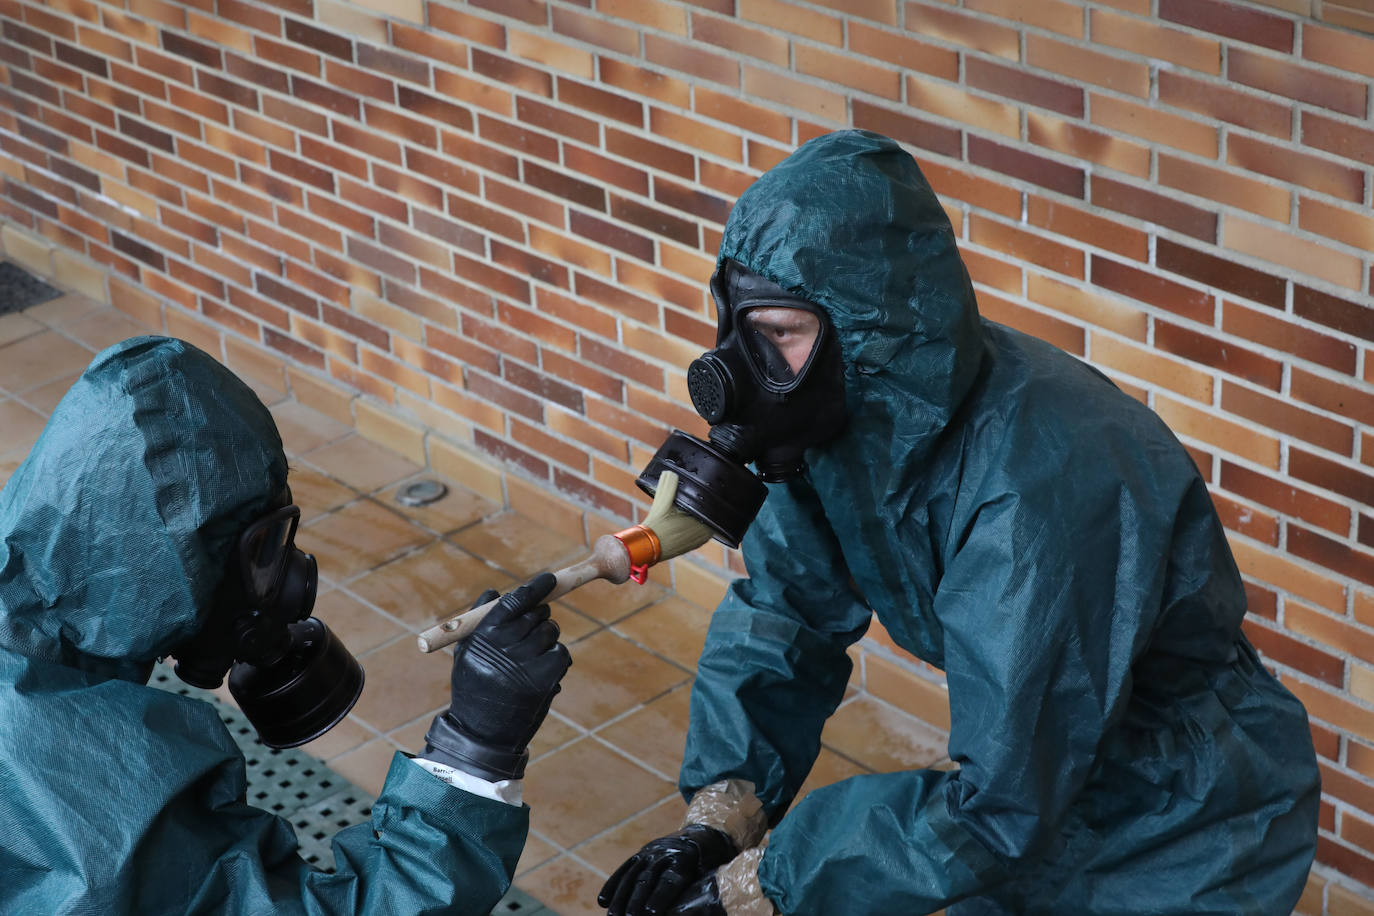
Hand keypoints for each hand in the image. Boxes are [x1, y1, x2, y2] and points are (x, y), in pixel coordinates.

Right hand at [422, 573, 570, 780]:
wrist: (482, 733)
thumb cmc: (474, 687)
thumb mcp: (466, 653)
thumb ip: (481, 621)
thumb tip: (495, 591)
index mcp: (483, 638)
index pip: (514, 602)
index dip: (535, 588)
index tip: (549, 579)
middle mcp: (504, 649)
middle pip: (536, 615)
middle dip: (539, 614)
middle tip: (534, 623)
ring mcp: (525, 665)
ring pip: (550, 632)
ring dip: (546, 636)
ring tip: (531, 653)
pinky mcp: (544, 681)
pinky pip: (560, 652)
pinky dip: (555, 655)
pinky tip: (542, 667)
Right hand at [597, 825, 736, 915]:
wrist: (705, 833)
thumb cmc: (712, 862)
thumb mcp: (712, 874)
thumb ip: (698, 890)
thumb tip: (693, 908)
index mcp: (686, 859)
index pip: (671, 880)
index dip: (660, 896)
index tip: (651, 912)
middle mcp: (666, 853)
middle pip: (648, 879)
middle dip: (636, 900)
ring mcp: (651, 851)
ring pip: (633, 874)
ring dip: (620, 896)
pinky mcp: (642, 854)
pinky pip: (625, 869)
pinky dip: (613, 884)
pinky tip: (603, 901)